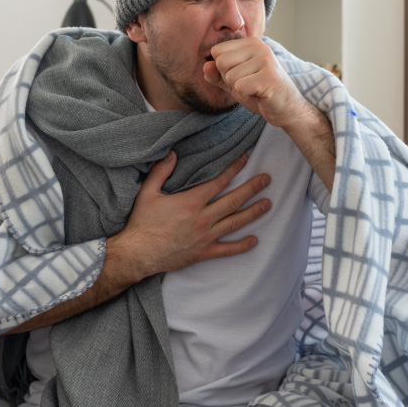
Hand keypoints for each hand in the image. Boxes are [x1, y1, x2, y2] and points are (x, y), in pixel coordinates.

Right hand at [109, 150, 270, 279]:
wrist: (139, 254)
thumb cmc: (142, 223)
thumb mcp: (147, 193)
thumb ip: (161, 171)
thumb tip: (172, 153)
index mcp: (192, 201)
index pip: (219, 181)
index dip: (234, 168)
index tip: (246, 158)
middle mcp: (203, 217)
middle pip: (234, 200)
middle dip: (252, 188)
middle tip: (267, 179)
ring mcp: (206, 236)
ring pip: (235, 222)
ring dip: (253, 212)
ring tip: (268, 204)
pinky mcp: (204, 253)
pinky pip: (228, 250)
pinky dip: (242, 245)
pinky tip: (255, 240)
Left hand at [203, 37, 306, 128]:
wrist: (286, 110)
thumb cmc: (260, 94)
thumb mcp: (233, 83)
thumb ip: (217, 75)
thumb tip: (205, 66)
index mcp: (251, 43)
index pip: (217, 52)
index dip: (224, 70)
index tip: (243, 76)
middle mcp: (259, 47)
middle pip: (221, 62)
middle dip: (230, 80)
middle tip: (249, 85)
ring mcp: (266, 60)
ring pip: (230, 76)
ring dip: (239, 90)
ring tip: (256, 90)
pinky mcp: (269, 77)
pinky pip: (239, 87)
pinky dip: (246, 96)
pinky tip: (259, 95)